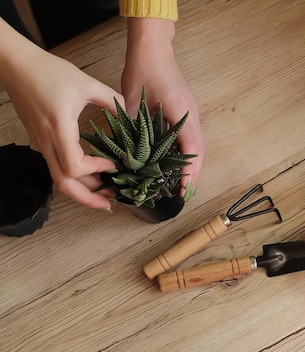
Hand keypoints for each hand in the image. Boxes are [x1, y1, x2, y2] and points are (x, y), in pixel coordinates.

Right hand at [0, 19, 121, 208]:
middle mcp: (47, 142)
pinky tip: (92, 174)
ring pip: (59, 178)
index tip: (114, 165)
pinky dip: (75, 177)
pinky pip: (56, 167)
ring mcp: (42, 144)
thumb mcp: (87, 83)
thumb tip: (130, 115)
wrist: (17, 66)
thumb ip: (111, 100)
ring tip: (106, 191)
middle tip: (111, 201)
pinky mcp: (41, 141)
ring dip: (83, 189)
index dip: (95, 171)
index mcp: (59, 129)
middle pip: (64, 184)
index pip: (73, 167)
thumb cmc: (49, 72)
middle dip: (88, 197)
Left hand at [122, 18, 203, 199]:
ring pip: (197, 144)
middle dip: (194, 173)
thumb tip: (127, 154)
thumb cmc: (143, 68)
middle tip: (184, 194)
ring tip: (182, 184)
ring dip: (193, 165)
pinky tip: (177, 163)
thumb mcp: (132, 100)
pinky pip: (191, 137)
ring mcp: (191, 112)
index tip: (184, 188)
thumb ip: (132, 127)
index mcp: (179, 110)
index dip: (189, 169)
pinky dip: (188, 153)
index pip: (191, 146)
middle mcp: (190, 113)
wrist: (153, 46)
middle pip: (199, 150)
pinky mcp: (187, 111)